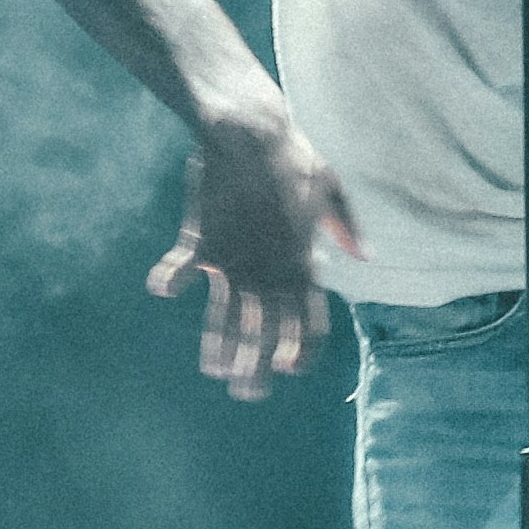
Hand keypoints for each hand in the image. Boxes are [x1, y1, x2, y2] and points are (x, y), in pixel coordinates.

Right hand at [148, 105, 363, 398]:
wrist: (252, 134)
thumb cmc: (295, 157)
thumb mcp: (331, 190)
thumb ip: (347, 227)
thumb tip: (365, 256)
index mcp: (304, 265)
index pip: (308, 324)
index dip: (300, 351)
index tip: (290, 368)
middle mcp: (269, 273)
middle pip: (265, 334)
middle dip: (256, 368)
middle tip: (247, 394)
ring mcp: (235, 262)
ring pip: (226, 318)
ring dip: (220, 347)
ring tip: (215, 371)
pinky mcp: (204, 243)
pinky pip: (183, 269)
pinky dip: (170, 279)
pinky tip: (163, 291)